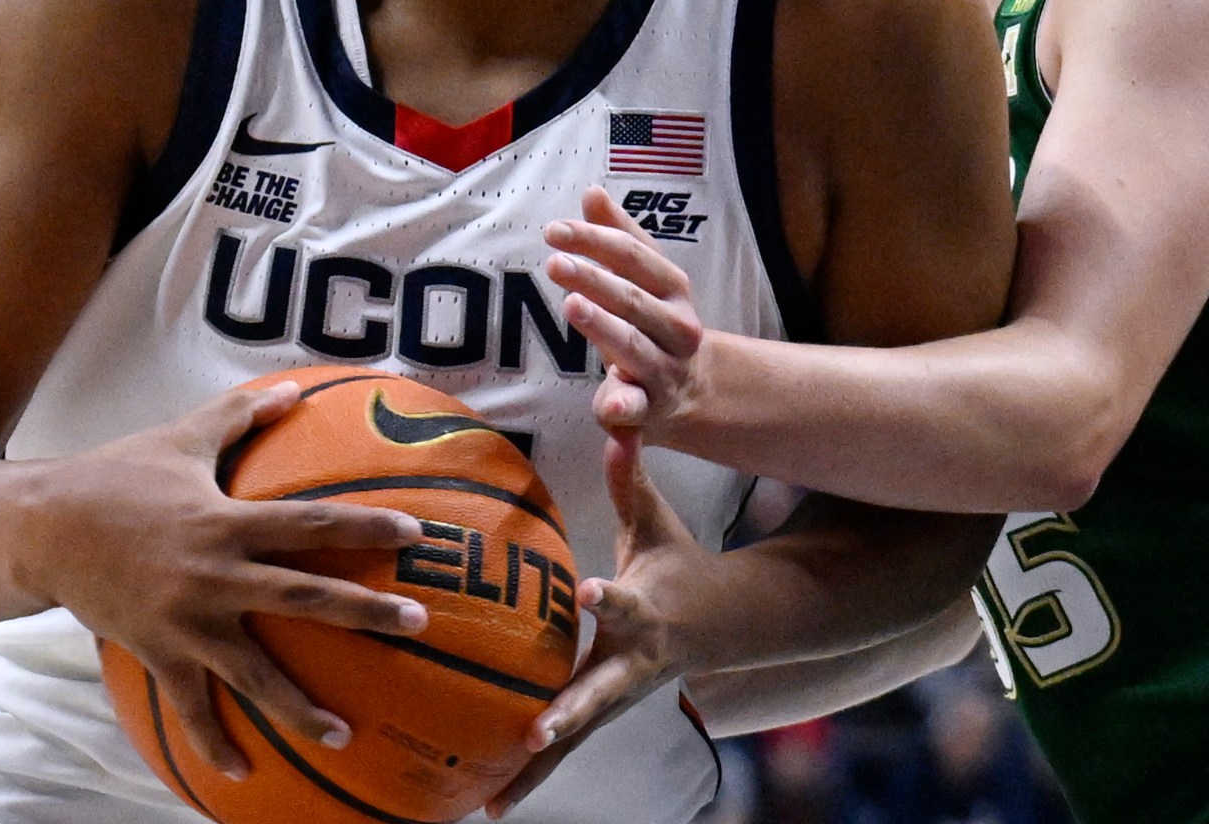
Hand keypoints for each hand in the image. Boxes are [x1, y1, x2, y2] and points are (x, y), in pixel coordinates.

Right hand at [15, 382, 428, 778]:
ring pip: (254, 673)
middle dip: (364, 613)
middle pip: (304, 597)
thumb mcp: (181, 438)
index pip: (311, 524)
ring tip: (343, 734)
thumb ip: (240, 415)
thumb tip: (292, 388)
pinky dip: (214, 743)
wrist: (41, 530)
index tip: (414, 533)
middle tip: (417, 625)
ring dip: (300, 707)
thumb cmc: (116, 477)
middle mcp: (215, 575)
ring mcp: (186, 621)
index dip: (364, 526)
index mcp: (227, 521)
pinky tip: (242, 776)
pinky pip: (191, 707)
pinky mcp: (157, 652)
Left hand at [488, 428, 716, 816]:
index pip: (624, 603)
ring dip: (537, 768)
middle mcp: (630, 663)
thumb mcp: (655, 521)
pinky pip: (561, 750)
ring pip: (574, 736)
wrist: (718, 627)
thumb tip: (615, 423)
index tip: (590, 594)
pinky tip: (489, 806)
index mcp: (644, 611)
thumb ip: (629, 478)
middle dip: (566, 714)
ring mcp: (615, 697)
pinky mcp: (599, 715)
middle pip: (596, 693)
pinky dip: (528, 778)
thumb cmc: (675, 564)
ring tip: (495, 799)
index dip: (609, 600)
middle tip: (535, 733)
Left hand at [543, 187, 709, 443]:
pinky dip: (624, 409)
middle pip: (633, 299)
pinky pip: (636, 409)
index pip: (634, 256)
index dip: (595, 240)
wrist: (694, 388)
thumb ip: (620, 236)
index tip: (554, 230)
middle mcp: (677, 327)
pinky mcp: (649, 409)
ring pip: (633, 347)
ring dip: (604, 327)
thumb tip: (592, 191)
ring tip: (572, 304)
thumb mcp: (648, 278)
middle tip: (555, 262)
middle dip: (595, 279)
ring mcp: (664, 370)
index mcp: (674, 288)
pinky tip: (607, 407)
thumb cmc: (655, 321)